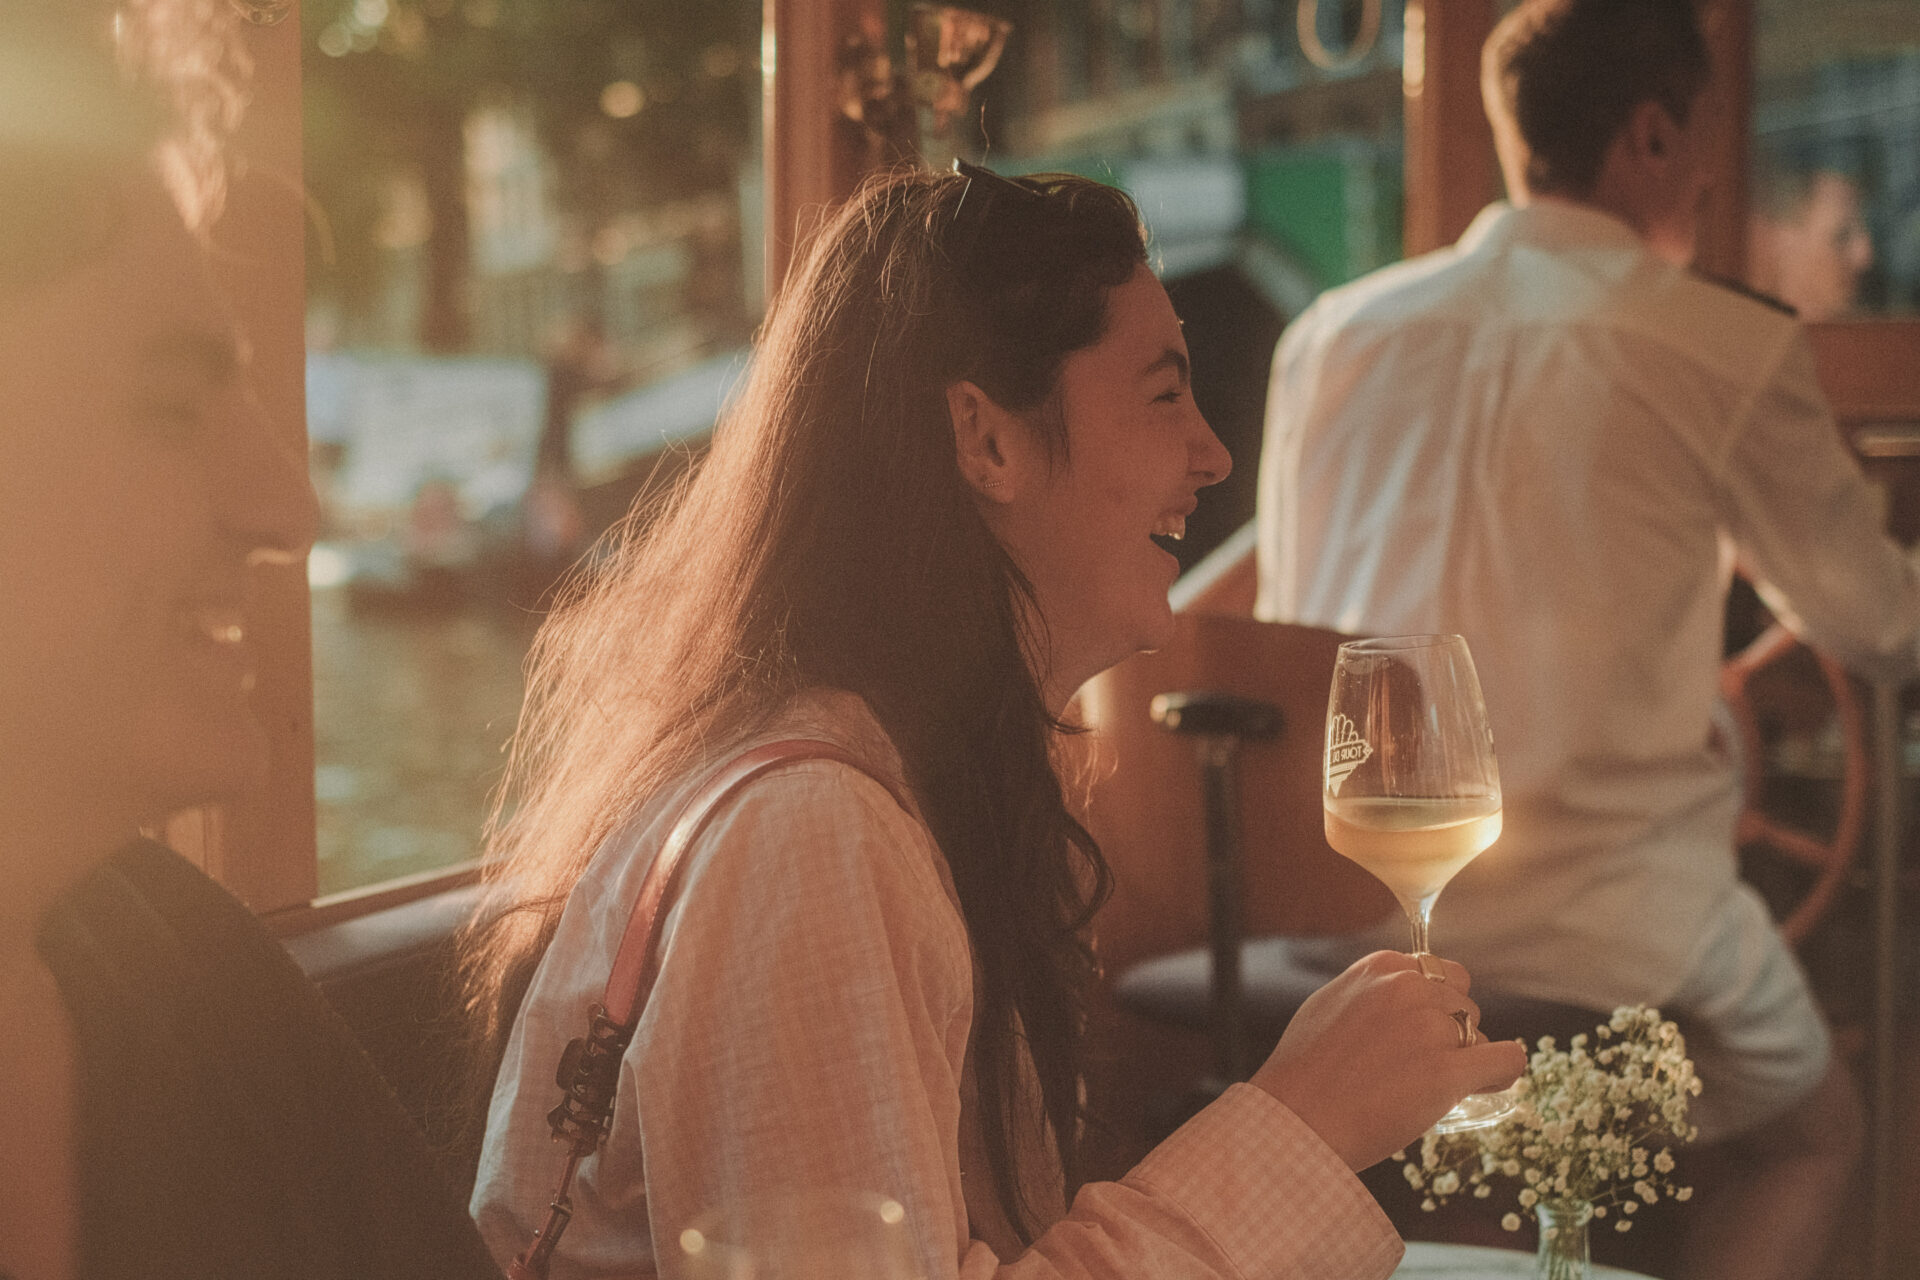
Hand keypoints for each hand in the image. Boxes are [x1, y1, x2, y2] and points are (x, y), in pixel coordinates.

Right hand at [1248, 951, 1525, 1170]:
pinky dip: (1502, 1074)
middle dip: (1451, 1033)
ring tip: (1435, 1088)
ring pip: (1481, 1035)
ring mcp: (1430, 1028)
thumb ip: (1371, 992)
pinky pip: (1506, 1061)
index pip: (1439, 971)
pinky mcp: (1448, 1072)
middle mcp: (1409, 988)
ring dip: (1467, 1059)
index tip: (1419, 1033)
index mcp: (1380, 967)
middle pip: (1463, 1003)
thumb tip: (1405, 996)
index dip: (1435, 1005)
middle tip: (1421, 1068)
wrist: (1296, 1119)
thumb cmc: (1303, 1072)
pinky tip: (1484, 1087)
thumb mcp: (1329, 1005)